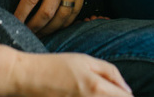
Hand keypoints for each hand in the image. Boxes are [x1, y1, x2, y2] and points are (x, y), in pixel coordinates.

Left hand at [5, 0, 93, 35]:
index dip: (21, 13)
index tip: (14, 22)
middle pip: (47, 12)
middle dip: (34, 26)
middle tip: (24, 33)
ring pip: (63, 16)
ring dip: (50, 28)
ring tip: (39, 33)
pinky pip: (76, 11)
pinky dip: (66, 22)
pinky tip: (58, 26)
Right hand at [11, 51, 132, 96]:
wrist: (25, 78)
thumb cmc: (54, 66)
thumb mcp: (85, 60)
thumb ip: (110, 73)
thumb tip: (127, 90)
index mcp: (97, 88)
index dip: (127, 96)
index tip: (122, 93)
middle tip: (106, 93)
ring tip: (89, 92)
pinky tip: (82, 96)